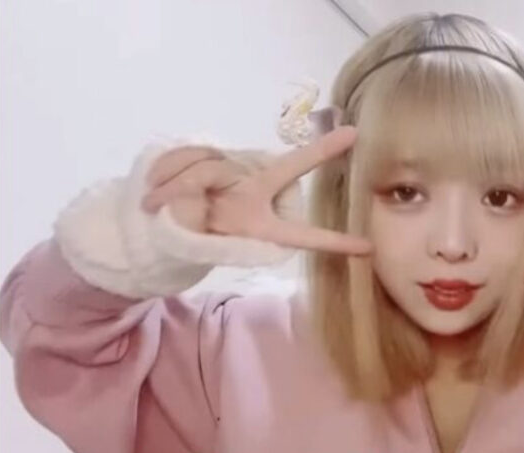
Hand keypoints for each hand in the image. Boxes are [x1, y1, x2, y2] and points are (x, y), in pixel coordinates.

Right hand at [141, 127, 370, 254]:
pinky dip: (165, 174)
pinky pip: (188, 158)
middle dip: (320, 151)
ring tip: (162, 204)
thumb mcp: (203, 238)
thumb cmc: (189, 234)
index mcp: (261, 222)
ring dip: (177, 188)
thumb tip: (200, 182)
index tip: (368, 248)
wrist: (157, 222)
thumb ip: (206, 211)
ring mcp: (234, 171)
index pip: (303, 235)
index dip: (334, 242)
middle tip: (353, 134)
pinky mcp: (210, 153)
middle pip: (289, 167)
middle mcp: (255, 192)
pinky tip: (154, 191)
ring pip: (208, 169)